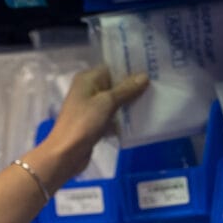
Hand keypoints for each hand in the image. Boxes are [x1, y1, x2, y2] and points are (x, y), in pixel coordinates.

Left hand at [42, 65, 149, 181]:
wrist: (66, 153)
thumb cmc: (84, 123)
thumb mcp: (106, 103)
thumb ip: (126, 90)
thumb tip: (144, 76)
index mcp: (88, 79)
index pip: (112, 68)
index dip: (130, 70)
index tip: (150, 71)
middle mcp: (89, 90)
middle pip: (115, 85)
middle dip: (133, 88)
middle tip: (155, 88)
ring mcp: (91, 107)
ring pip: (115, 102)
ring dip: (130, 104)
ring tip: (152, 102)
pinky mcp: (95, 123)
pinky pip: (113, 116)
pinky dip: (123, 119)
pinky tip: (140, 120)